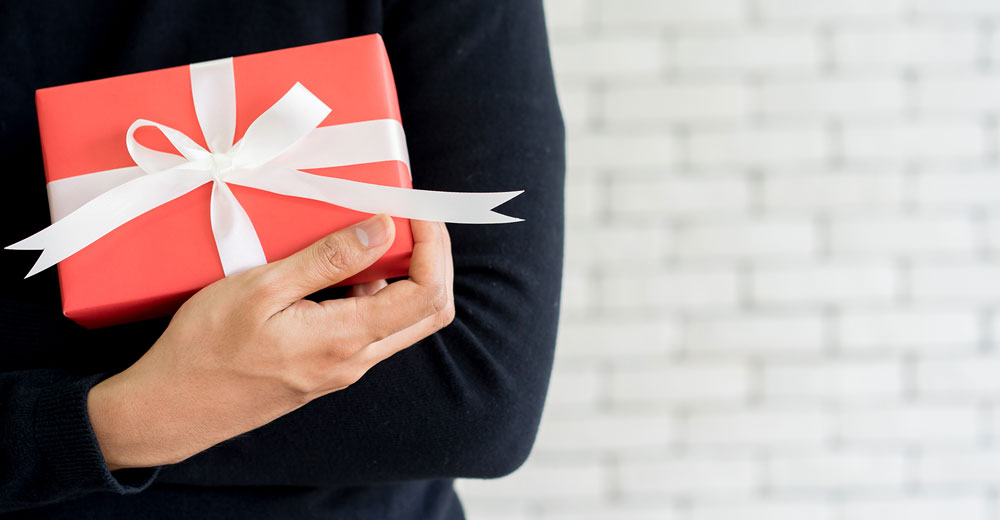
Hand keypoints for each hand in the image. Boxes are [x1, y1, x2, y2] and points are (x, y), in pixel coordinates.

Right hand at [87, 214, 454, 470]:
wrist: (169, 410)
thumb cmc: (204, 350)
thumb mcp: (261, 290)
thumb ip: (327, 260)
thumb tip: (383, 229)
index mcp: (346, 339)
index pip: (427, 294)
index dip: (436, 248)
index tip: (416, 211)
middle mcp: (355, 360)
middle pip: (428, 311)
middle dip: (431, 259)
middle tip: (406, 218)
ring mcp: (341, 368)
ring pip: (398, 320)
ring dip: (398, 275)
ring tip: (363, 232)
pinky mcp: (324, 368)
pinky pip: (365, 328)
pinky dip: (367, 293)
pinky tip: (331, 267)